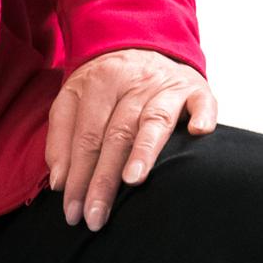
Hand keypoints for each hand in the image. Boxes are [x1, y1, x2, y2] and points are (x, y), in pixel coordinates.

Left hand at [45, 49, 216, 229]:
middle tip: (95, 217)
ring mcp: (166, 86)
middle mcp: (132, 82)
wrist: (144, 45)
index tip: (72, 211)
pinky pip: (203, 102)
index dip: (77, 176)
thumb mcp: (73, 98)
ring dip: (144, 150)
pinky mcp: (196, 89)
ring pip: (154, 120)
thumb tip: (60, 181)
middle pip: (115, 135)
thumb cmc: (107, 85)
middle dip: (103, 180)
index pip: (85, 137)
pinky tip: (199, 132)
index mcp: (98, 83)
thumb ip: (61, 136)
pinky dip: (202, 116)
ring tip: (133, 181)